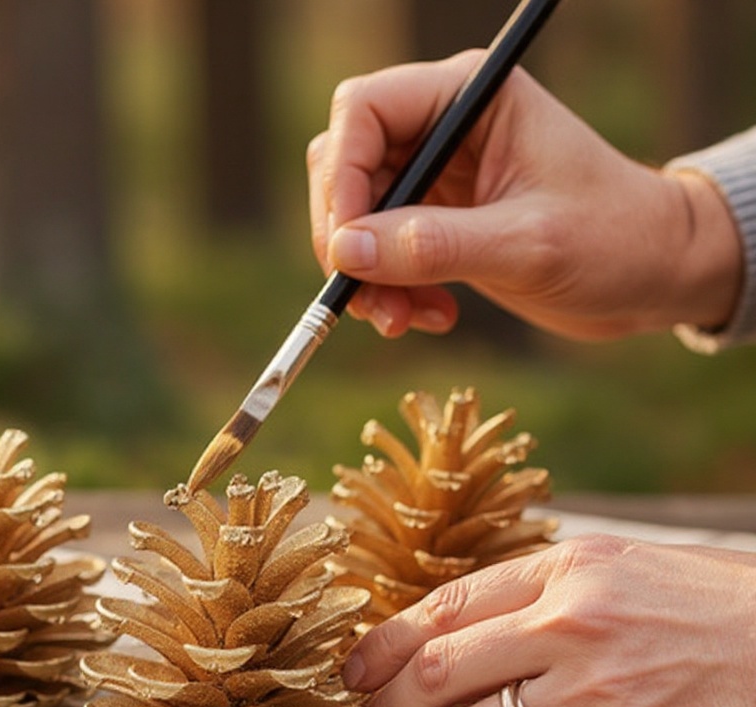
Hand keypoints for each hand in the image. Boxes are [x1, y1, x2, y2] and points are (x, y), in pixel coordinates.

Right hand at [308, 53, 741, 339]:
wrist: (651, 276)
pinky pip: (380, 252)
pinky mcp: (438, 221)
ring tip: (403, 321)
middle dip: (347, 239)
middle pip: (347, 166)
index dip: (342, 179)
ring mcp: (439, 176)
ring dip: (367, 276)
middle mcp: (446, 128)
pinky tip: (430, 316)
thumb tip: (346, 252)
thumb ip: (433, 246)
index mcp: (471, 98)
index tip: (347, 250)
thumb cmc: (613, 240)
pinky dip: (390, 291)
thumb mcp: (525, 245)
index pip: (365, 112)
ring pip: (357, 218)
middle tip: (367, 297)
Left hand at [344, 534, 755, 706]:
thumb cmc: (716, 606)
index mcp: (567, 569)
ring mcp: (605, 694)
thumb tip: (458, 631)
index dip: (383, 646)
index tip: (354, 677)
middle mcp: (575, 625)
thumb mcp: (623, 568)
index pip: (443, 607)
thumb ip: (541, 592)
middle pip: (440, 672)